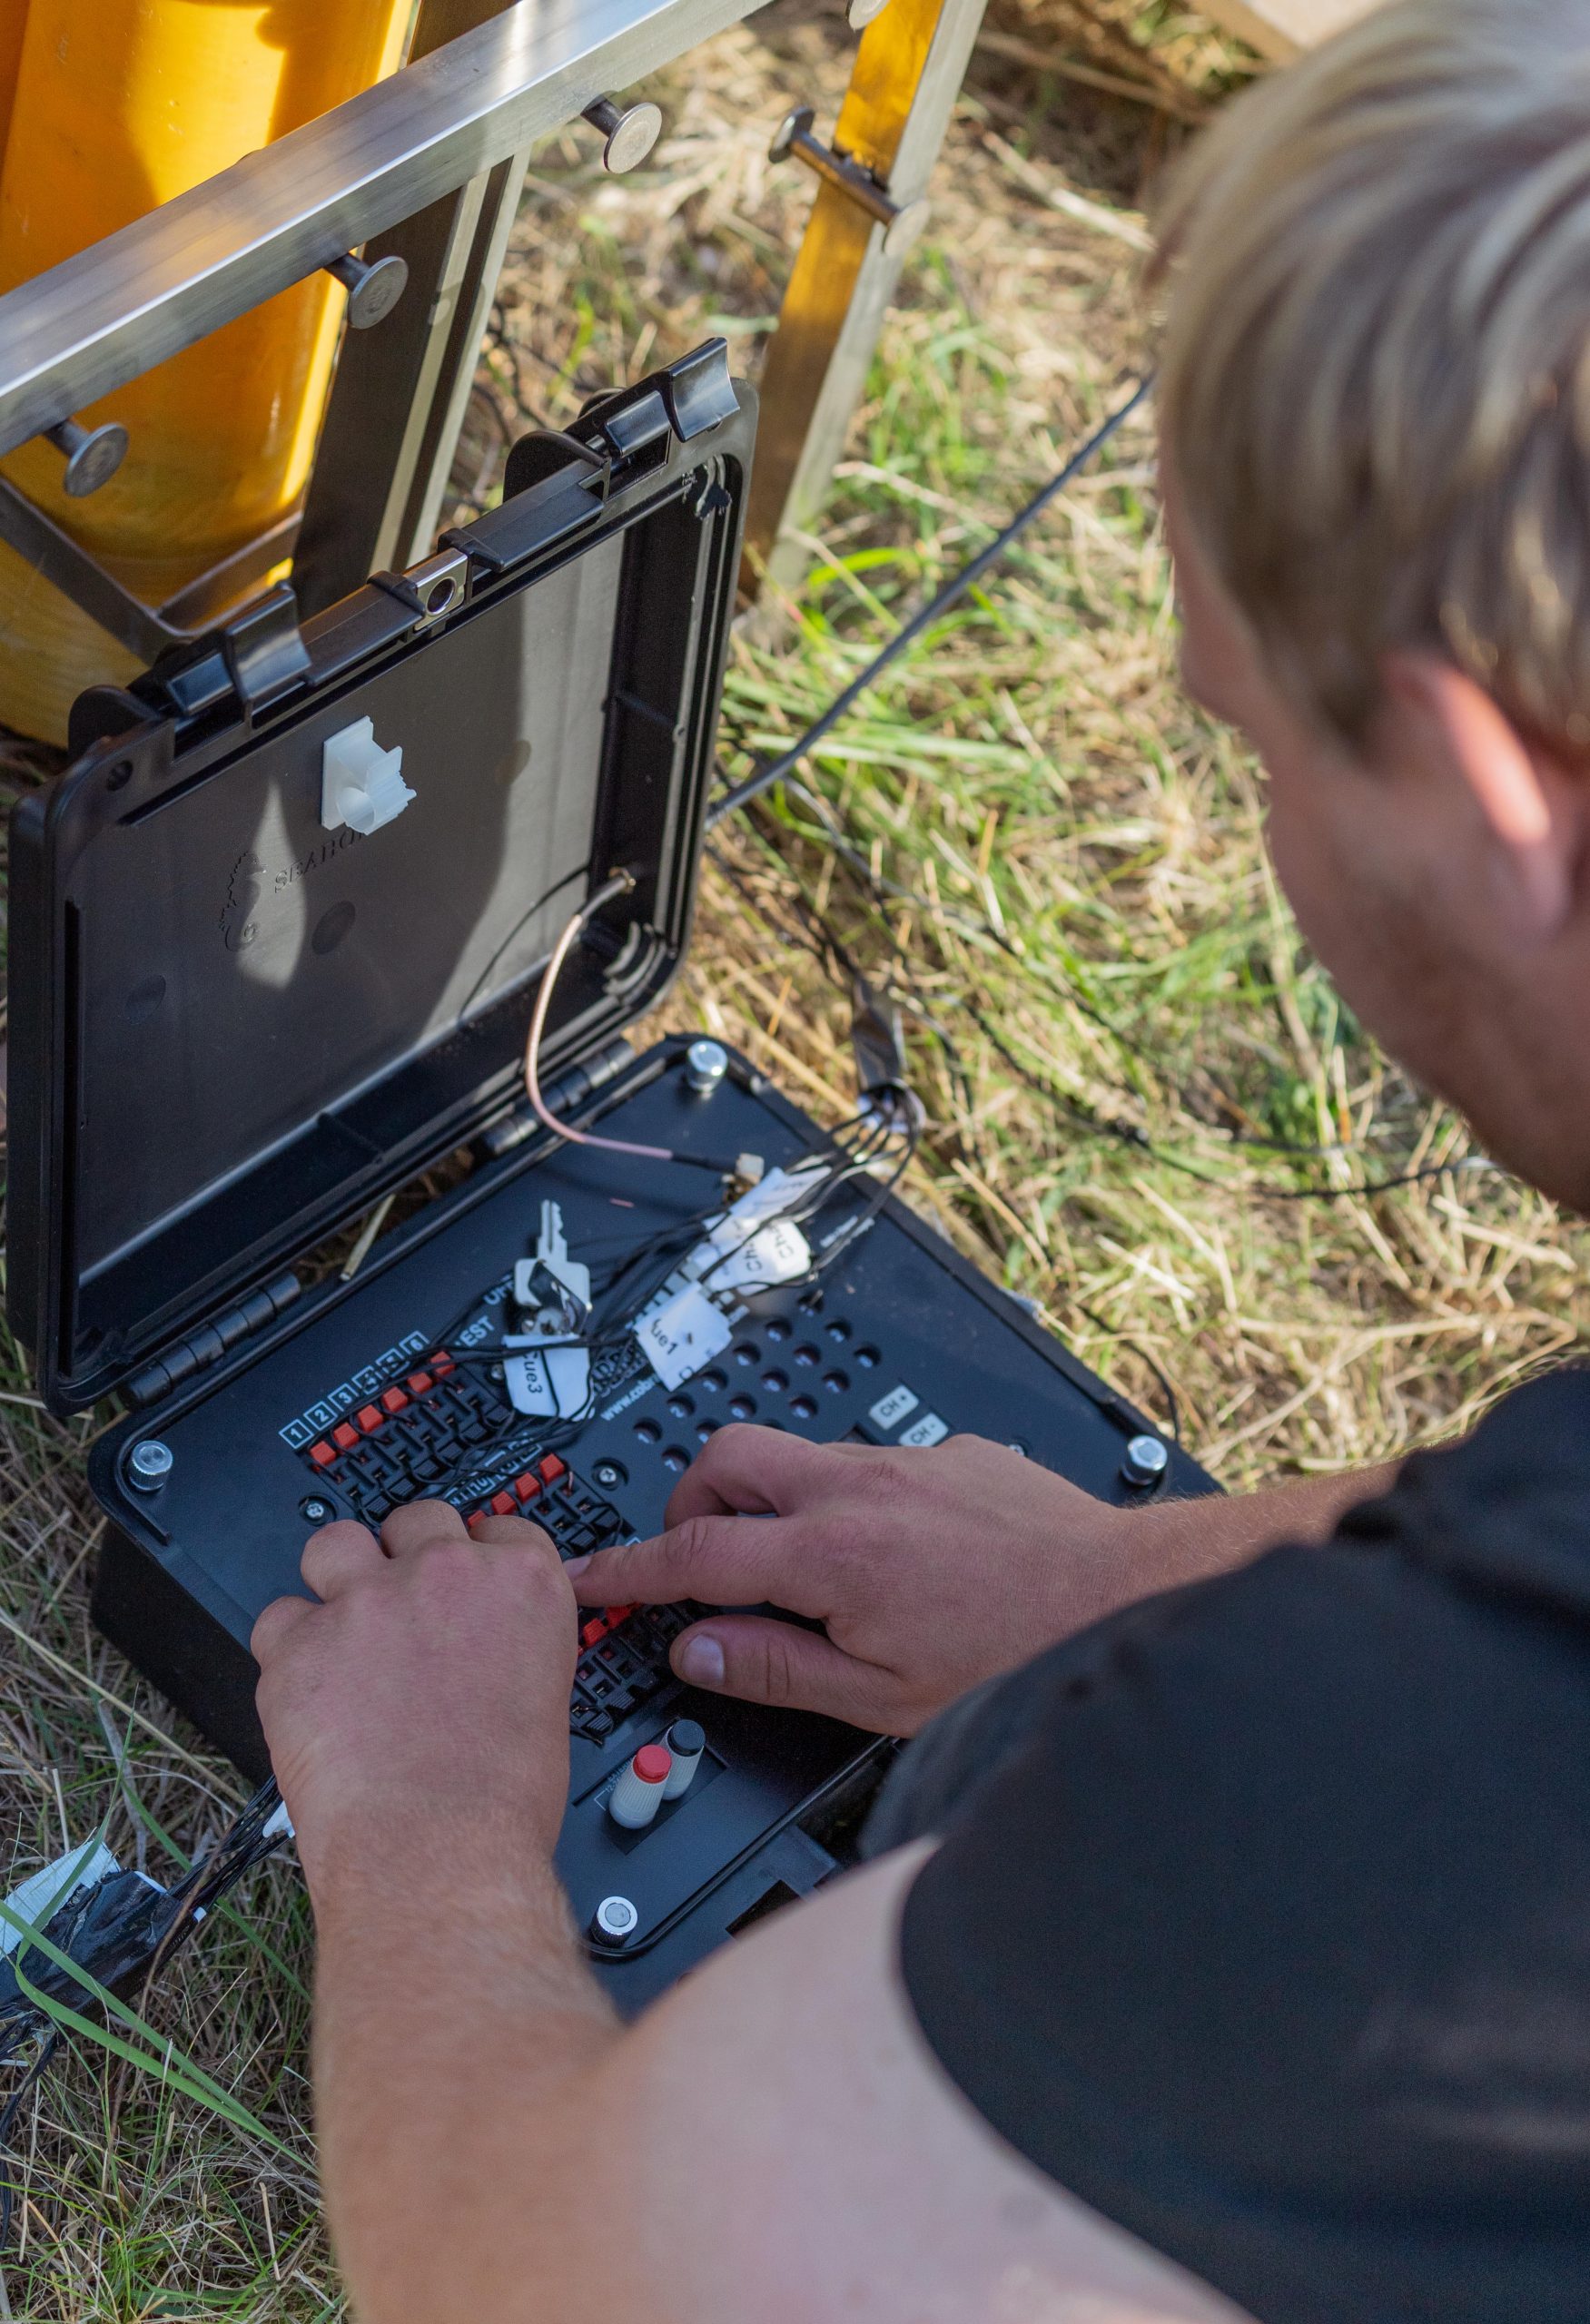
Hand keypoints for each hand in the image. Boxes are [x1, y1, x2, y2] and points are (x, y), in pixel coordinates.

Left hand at [251, 1502, 576, 1898]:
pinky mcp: (299, 1643)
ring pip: (334, 1542)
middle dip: (405, 1554)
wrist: (440, 1856)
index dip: (475, 1554)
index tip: (462, 1581)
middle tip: (400, 1607)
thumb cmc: (500, 1804)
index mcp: (522, 1583)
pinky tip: (307, 1689)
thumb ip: (510, 1643)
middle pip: (416, 1517)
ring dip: (336, 1578)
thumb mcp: (544, 1699)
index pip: (499, 1527)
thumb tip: (480, 1645)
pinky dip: (285, 1649)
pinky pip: (276, 1618)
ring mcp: (367, 1600)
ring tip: (341, 1630)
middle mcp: (445, 1573)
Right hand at [567, 1426, 1131, 1735]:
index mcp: (829, 1554)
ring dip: (773, 1498)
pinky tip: (887, 1552)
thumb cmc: (1016, 1655)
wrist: (1119, 1597)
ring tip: (794, 1565)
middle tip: (693, 1554)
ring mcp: (908, 1462)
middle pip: (727, 1455)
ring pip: (800, 1454)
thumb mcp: (880, 1698)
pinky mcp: (954, 1454)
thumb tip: (701, 1650)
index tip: (589, 1577)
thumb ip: (778, 1669)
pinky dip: (851, 1498)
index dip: (626, 1567)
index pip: (692, 1551)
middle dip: (689, 1498)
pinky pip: (873, 1461)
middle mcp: (860, 1488)